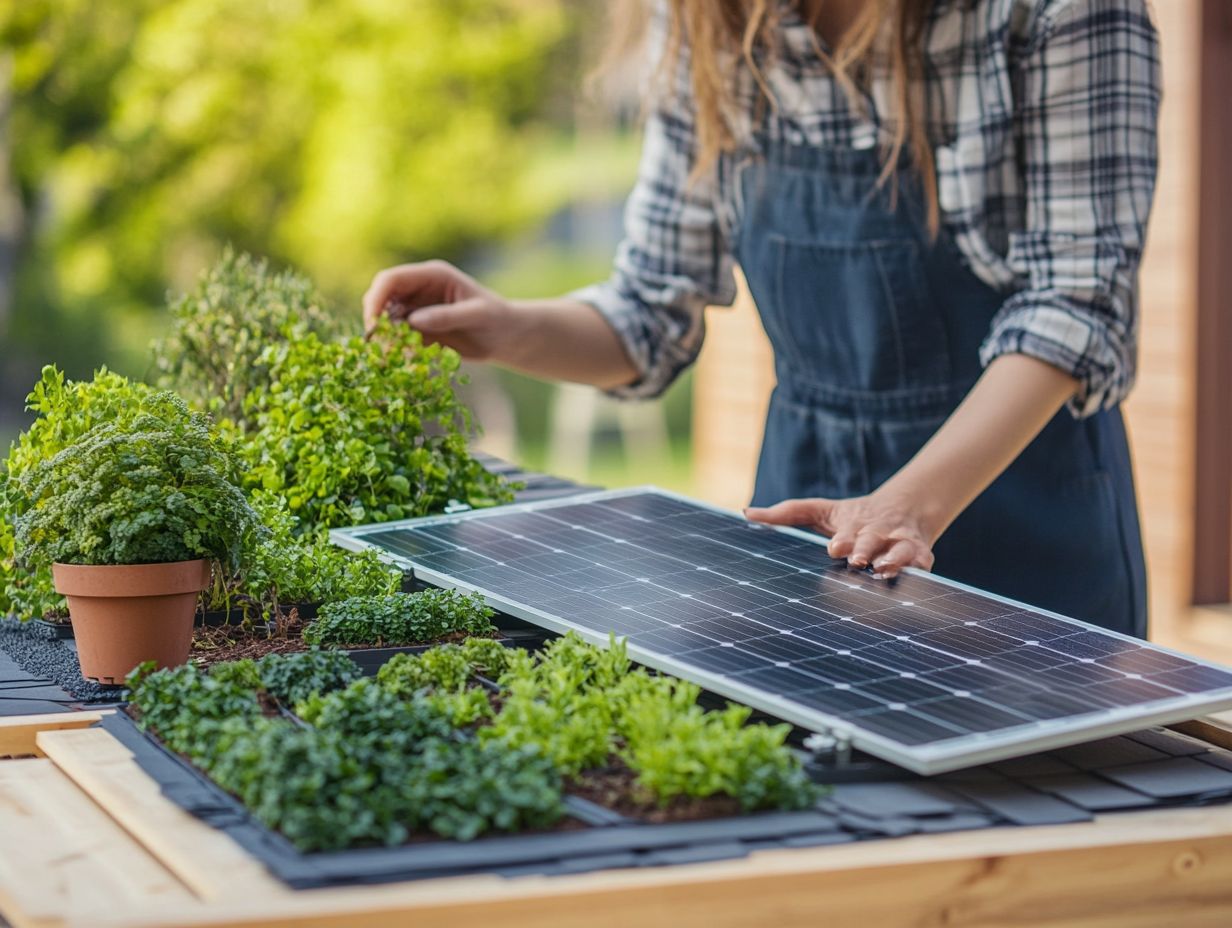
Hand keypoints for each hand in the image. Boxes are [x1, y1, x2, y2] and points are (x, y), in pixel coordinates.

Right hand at [362, 260, 512, 360]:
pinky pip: (397, 337)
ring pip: (386, 319)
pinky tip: (406, 361)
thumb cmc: (497, 320)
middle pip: (381, 297)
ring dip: (384, 337)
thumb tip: (414, 321)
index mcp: (432, 275)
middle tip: (378, 344)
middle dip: (375, 319)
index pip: (392, 279)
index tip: (374, 323)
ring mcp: (417, 308)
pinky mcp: (418, 329)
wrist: (506, 337)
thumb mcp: (477, 316)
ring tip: (392, 357)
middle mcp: (419, 289)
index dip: (377, 298)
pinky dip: (396, 349)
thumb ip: (447, 316)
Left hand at [745, 488, 938, 578]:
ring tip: (884, 571)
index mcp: (852, 525)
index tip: (834, 548)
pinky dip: (918, 573)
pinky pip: (922, 565)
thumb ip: (786, 513)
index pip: (846, 533)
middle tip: (857, 560)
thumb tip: (746, 513)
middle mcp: (877, 533)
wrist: (904, 508)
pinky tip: (913, 583)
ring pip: (900, 552)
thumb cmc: (853, 517)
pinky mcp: (921, 556)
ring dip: (893, 561)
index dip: (841, 540)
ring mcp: (900, 545)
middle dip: (865, 549)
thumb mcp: (820, 511)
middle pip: (872, 541)